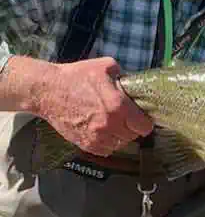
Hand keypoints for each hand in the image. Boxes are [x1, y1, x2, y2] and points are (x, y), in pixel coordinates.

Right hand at [35, 57, 153, 155]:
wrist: (48, 91)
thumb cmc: (76, 76)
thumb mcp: (105, 66)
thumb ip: (123, 75)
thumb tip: (132, 83)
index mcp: (119, 106)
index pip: (145, 127)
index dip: (145, 122)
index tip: (141, 117)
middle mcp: (110, 125)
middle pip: (133, 136)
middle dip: (132, 128)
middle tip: (126, 118)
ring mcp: (97, 137)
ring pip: (119, 145)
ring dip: (119, 136)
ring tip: (113, 124)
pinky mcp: (85, 144)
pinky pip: (105, 150)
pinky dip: (107, 144)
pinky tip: (102, 132)